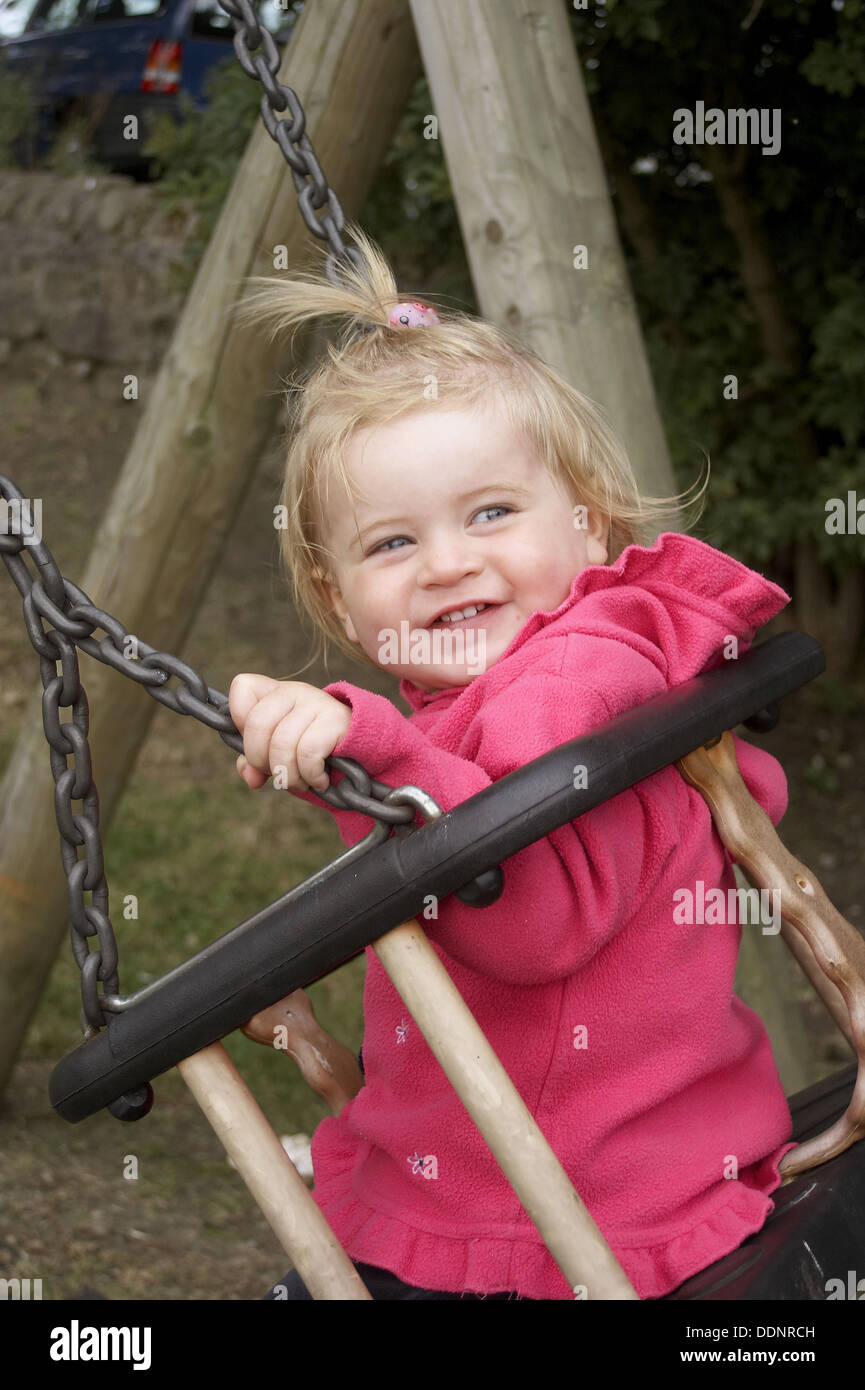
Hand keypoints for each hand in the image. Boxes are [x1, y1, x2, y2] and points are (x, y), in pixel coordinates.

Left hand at [228, 674, 351, 794]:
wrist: (365, 750)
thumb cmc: (316, 751)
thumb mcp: (281, 753)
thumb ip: (257, 762)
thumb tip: (251, 777)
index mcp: (276, 693)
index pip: (242, 687)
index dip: (239, 719)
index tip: (256, 744)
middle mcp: (294, 691)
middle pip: (257, 724)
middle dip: (261, 760)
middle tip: (278, 774)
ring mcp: (316, 702)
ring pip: (282, 744)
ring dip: (289, 776)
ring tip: (301, 783)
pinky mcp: (335, 720)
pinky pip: (307, 753)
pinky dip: (310, 776)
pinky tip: (319, 781)